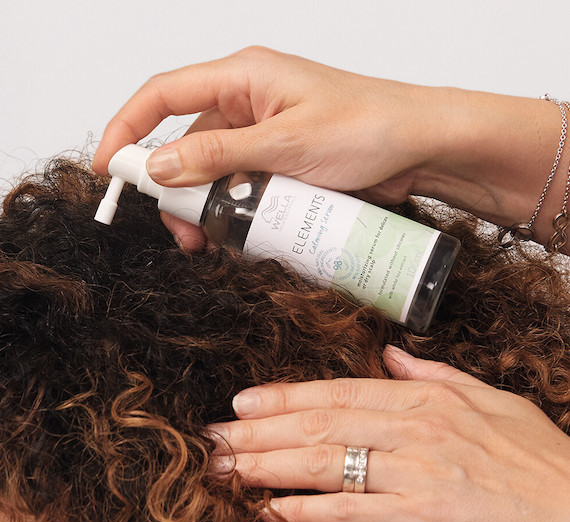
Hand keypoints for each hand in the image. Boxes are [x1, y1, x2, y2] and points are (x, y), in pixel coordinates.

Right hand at [93, 47, 567, 252]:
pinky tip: (244, 232)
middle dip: (177, 190)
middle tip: (184, 231)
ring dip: (210, 206)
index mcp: (245, 77)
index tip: (109, 169)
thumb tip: (160, 167)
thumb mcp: (286, 143)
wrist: (423, 148)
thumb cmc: (370, 127)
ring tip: (216, 240)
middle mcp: (251, 102)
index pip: (164, 95)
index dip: (128, 129)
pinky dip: (239, 210)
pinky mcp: (284, 163)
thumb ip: (218, 154)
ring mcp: (267, 136)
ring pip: (216, 172)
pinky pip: (246, 185)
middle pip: (187, 143)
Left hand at [210, 346, 569, 521]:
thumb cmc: (540, 460)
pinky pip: (353, 509)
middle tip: (215, 438)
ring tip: (227, 470)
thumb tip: (393, 354)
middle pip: (320, 423)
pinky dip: (308, 510)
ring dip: (269, 466)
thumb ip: (436, 375)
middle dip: (260, 432)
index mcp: (425, 398)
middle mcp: (414, 426)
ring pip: (325, 460)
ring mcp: (417, 468)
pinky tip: (273, 512)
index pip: (339, 390)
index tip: (244, 402)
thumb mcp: (491, 401)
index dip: (286, 396)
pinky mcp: (425, 514)